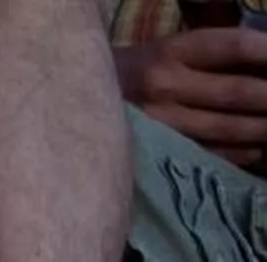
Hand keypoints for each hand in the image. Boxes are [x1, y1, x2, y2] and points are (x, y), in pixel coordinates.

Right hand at [118, 28, 266, 165]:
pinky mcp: (154, 154)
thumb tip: (264, 64)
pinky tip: (258, 150)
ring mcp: (157, 124)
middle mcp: (163, 86)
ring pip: (226, 128)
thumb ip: (212, 58)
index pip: (234, 46)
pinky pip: (208, 155)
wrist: (74, 107)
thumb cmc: (135, 77)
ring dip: (263, 129)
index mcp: (170, 52)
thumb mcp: (168, 53)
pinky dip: (241, 153)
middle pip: (237, 91)